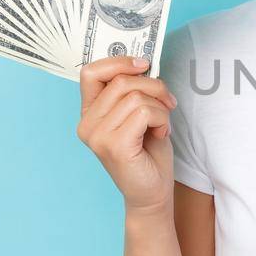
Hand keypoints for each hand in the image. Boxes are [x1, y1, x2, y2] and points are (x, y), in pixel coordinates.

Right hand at [76, 56, 179, 214]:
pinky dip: (162, 119)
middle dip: (154, 86)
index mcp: (89, 113)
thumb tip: (143, 64)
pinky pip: (144, 112)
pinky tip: (161, 134)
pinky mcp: (114, 146)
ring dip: (160, 107)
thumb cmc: (148, 153)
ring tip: (163, 124)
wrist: (152, 194)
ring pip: (136, 97)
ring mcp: (97, 136)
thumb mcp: (137, 114)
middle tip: (168, 102)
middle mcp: (87, 124)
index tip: (144, 65)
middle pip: (121, 81)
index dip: (119, 62)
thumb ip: (132, 91)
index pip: (91, 72)